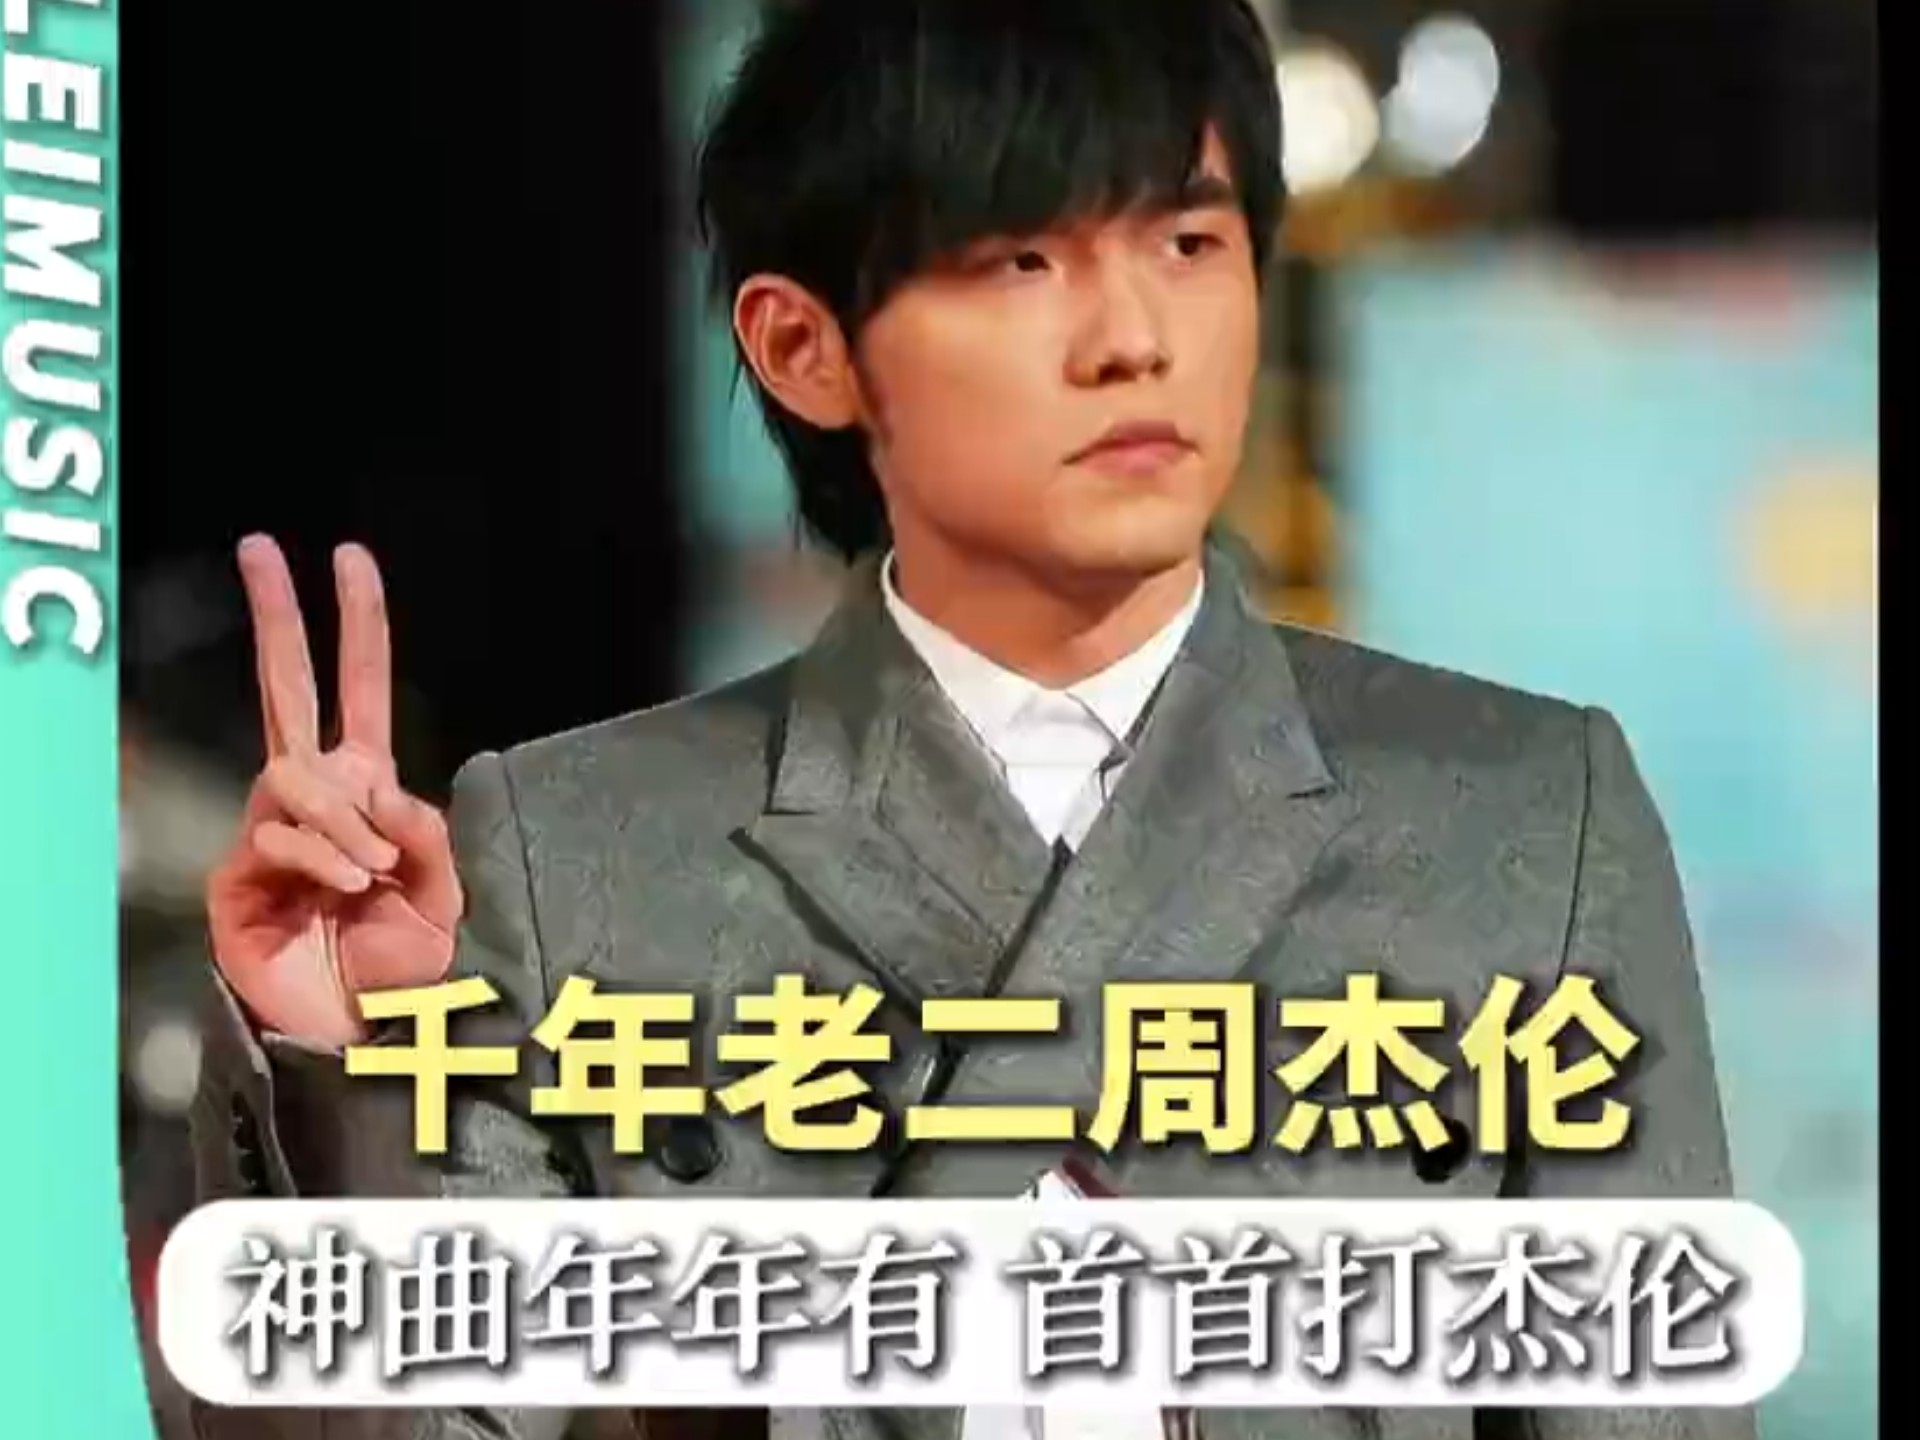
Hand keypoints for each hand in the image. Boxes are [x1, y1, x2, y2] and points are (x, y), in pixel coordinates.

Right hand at [206, 536, 459, 1047]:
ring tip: (371, 875)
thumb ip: (424, 831)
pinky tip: (347, 888)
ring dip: (342, 819)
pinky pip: (277, 836)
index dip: (357, 627)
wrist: (373, 1043)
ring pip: (292, 775)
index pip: (357, 692)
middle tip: (262, 544)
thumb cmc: (410, 971)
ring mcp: (268, 836)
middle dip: (278, 616)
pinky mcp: (237, 882)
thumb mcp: (448, 892)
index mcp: (366, 792)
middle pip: (285, 690)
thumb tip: (376, 786)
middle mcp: (313, 801)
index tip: (350, 558)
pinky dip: (322, 857)